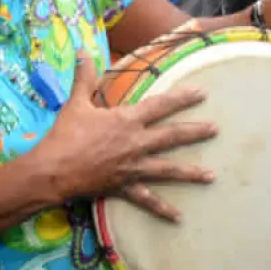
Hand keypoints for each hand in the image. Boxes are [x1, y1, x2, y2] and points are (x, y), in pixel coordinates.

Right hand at [33, 54, 216, 221]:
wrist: (54, 169)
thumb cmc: (65, 134)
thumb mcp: (75, 103)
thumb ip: (84, 78)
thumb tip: (83, 52)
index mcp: (126, 120)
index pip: (159, 105)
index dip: (181, 98)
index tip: (202, 93)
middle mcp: (136, 143)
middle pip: (172, 136)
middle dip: (196, 132)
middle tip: (216, 129)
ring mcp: (133, 167)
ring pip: (168, 169)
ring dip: (190, 173)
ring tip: (211, 176)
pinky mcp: (125, 186)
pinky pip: (147, 199)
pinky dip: (162, 209)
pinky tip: (178, 217)